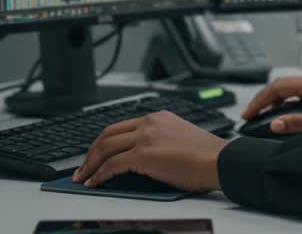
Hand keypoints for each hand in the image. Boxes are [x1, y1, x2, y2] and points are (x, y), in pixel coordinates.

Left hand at [72, 111, 228, 190]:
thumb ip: (159, 142)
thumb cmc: (207, 156)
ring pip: (105, 147)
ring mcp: (145, 137)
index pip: (122, 126)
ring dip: (90, 164)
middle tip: (83, 167)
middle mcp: (149, 122)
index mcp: (158, 117)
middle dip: (91, 152)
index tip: (96, 153)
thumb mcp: (179, 140)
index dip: (104, 141)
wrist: (219, 161)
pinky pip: (112, 164)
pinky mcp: (143, 154)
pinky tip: (94, 183)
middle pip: (108, 134)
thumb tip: (140, 160)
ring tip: (82, 177)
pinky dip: (99, 175)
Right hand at [241, 73, 301, 134]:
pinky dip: (286, 105)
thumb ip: (298, 124)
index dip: (260, 101)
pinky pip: (298, 97)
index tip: (247, 114)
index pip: (277, 87)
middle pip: (281, 87)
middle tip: (249, 116)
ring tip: (261, 117)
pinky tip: (283, 117)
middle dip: (263, 101)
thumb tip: (274, 124)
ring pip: (289, 92)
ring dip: (274, 103)